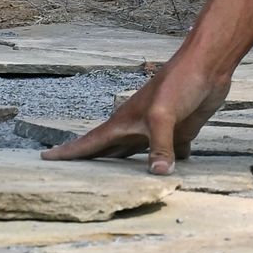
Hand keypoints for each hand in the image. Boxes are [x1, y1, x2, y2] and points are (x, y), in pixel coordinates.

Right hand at [43, 44, 231, 176]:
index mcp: (124, 123)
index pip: (90, 142)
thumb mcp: (164, 116)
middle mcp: (137, 129)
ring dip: (127, 170)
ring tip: (114, 186)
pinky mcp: (180, 133)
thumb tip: (158, 175)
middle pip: (109, 153)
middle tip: (72, 182)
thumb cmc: (179, 83)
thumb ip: (160, 146)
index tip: (44, 157)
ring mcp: (158, 131)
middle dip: (91, 166)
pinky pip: (170, 155)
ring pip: (137, 157)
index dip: (68, 152)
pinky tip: (167, 178)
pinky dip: (167, 166)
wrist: (208, 65)